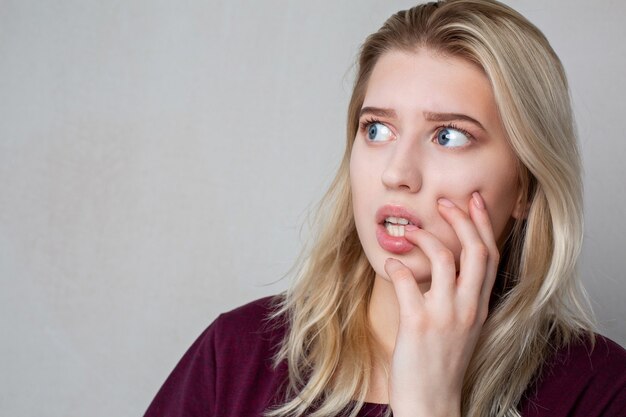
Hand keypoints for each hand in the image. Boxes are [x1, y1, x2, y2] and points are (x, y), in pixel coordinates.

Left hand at [384, 192, 498, 416]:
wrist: (431, 402)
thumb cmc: (441, 363)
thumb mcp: (461, 327)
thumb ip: (459, 297)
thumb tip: (444, 266)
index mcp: (479, 306)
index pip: (491, 255)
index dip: (484, 224)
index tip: (474, 201)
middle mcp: (468, 307)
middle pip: (475, 250)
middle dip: (461, 218)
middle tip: (443, 201)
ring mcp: (445, 315)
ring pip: (444, 258)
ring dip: (423, 235)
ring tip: (405, 230)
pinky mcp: (418, 324)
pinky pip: (407, 282)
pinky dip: (397, 265)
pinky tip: (390, 263)